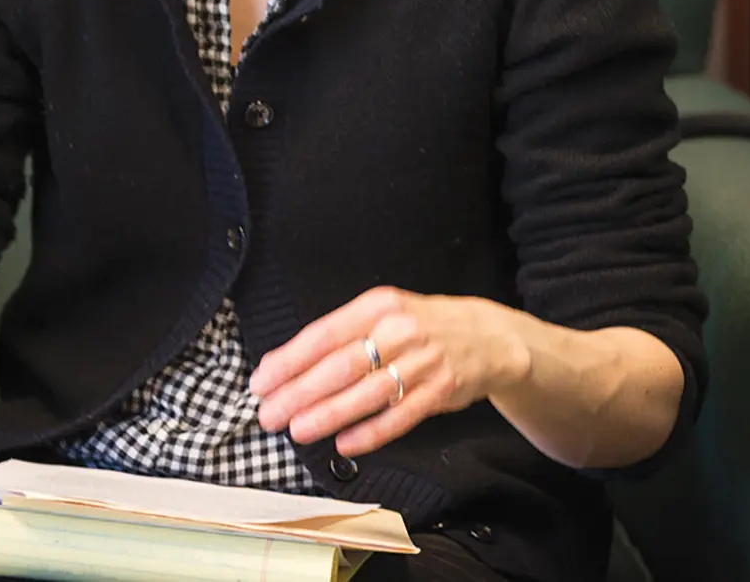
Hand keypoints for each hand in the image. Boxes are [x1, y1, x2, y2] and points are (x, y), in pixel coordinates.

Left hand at [248, 287, 530, 457]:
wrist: (487, 335)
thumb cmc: (420, 326)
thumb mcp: (383, 313)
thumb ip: (343, 335)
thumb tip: (290, 364)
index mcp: (376, 306)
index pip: (323, 334)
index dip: (289, 360)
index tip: (262, 381)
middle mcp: (398, 329)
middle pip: (340, 365)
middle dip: (299, 392)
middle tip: (269, 412)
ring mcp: (421, 361)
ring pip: (367, 393)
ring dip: (328, 414)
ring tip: (297, 430)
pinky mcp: (441, 390)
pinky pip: (400, 416)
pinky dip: (371, 432)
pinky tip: (345, 443)